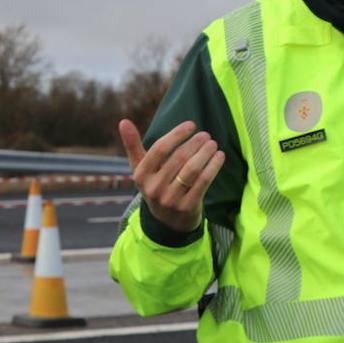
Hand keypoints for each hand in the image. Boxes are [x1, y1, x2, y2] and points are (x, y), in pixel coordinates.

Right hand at [118, 119, 225, 233]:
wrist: (167, 221)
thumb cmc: (155, 185)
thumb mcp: (140, 169)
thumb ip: (132, 145)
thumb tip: (123, 121)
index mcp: (140, 175)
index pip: (159, 149)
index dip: (176, 134)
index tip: (191, 125)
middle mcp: (153, 188)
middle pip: (179, 158)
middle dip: (195, 143)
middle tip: (206, 135)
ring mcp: (170, 199)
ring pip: (192, 169)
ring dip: (205, 153)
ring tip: (213, 144)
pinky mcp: (187, 207)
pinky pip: (203, 182)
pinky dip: (213, 167)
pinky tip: (219, 156)